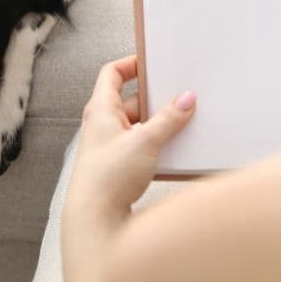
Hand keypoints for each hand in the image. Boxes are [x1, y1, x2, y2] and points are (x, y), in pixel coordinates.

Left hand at [65, 55, 196, 223]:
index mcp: (101, 108)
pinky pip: (139, 144)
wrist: (94, 219)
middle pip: (130, 99)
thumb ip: (168, 119)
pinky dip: (155, 142)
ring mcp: (108, 145)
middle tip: (177, 93)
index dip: (131, 63)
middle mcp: (101, 124)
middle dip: (154, 97)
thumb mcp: (145, 141)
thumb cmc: (108, 177)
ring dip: (157, 123)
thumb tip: (186, 98)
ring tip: (181, 122)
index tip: (153, 62)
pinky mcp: (117, 165)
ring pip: (137, 124)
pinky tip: (173, 149)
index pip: (112, 73)